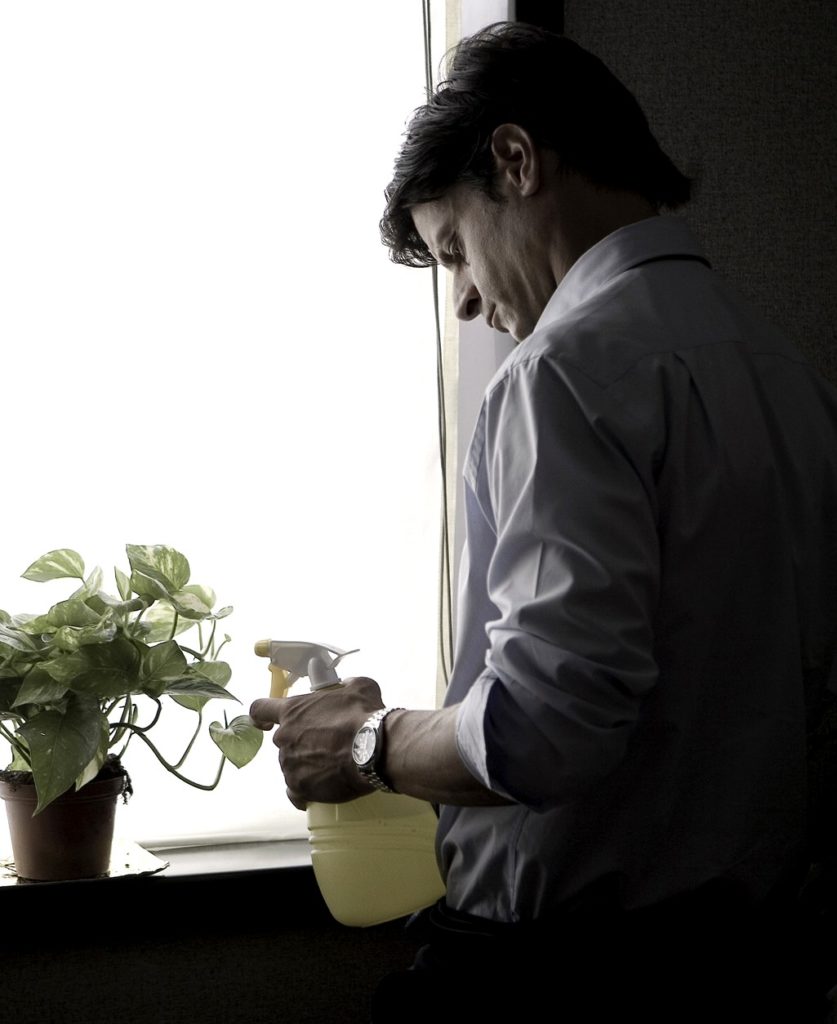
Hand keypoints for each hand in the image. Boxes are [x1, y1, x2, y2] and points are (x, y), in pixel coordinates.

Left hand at [249, 677, 384, 809]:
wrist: (373, 750)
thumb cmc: (363, 715)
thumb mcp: (358, 687)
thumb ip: (346, 685)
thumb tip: (346, 685)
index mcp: (292, 711)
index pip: (260, 709)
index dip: (261, 715)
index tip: (265, 722)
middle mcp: (284, 738)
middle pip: (284, 741)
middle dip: (301, 742)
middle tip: (326, 744)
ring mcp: (289, 765)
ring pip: (292, 765)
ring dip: (307, 765)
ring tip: (332, 766)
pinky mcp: (299, 788)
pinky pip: (296, 792)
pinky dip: (306, 790)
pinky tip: (320, 788)